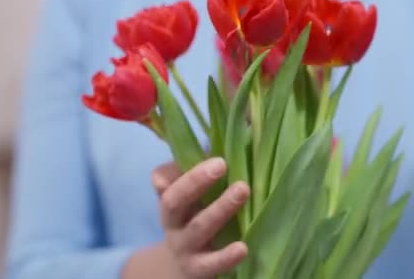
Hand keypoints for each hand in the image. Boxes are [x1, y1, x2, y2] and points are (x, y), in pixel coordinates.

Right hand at [152, 158, 249, 277]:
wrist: (186, 267)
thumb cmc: (197, 220)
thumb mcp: (191, 197)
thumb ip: (195, 171)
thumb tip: (209, 148)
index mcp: (170, 204)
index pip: (171, 183)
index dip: (191, 172)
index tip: (219, 160)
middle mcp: (172, 225)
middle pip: (174, 202)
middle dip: (196, 182)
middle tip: (223, 165)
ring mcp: (184, 250)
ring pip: (198, 228)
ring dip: (219, 208)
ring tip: (242, 191)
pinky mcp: (199, 271)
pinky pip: (210, 265)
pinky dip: (225, 257)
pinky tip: (243, 248)